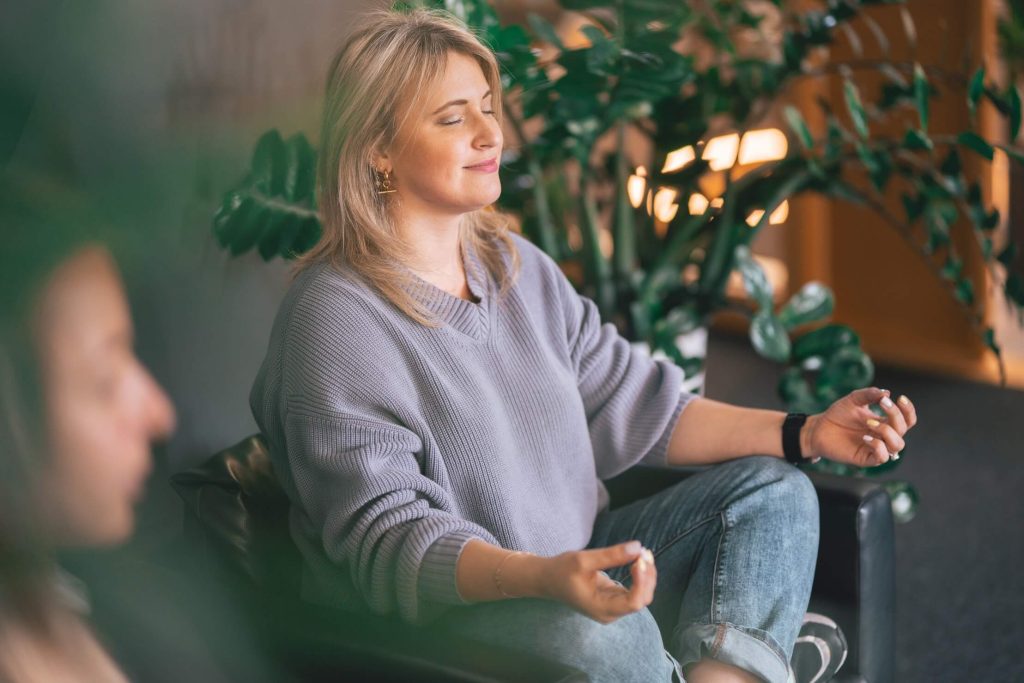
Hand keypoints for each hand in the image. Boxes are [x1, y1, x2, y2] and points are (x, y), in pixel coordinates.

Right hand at [537, 541, 655, 623]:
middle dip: (647, 576)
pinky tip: (638, 559)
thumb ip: (611, 555)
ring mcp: (612, 607)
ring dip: (646, 575)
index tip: (639, 559)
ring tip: (643, 553)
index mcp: (602, 608)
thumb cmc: (562, 570)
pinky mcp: (613, 599)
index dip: (642, 582)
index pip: (634, 602)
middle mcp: (610, 612)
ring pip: (640, 595)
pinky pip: (633, 590)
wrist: (547, 579)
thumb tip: (638, 547)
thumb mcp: (584, 560)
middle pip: (641, 599)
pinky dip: (639, 576)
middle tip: (644, 552)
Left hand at [803, 387, 917, 466]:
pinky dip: (878, 446)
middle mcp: (883, 436)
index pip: (907, 420)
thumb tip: (886, 392)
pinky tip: (865, 437)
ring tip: (870, 422)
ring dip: (887, 431)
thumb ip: (868, 394)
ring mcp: (876, 448)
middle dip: (896, 415)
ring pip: (898, 445)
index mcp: (884, 422)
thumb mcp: (853, 400)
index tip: (900, 397)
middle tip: (881, 403)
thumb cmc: (838, 415)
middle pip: (903, 429)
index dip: (908, 410)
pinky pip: (882, 457)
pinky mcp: (866, 458)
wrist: (819, 428)